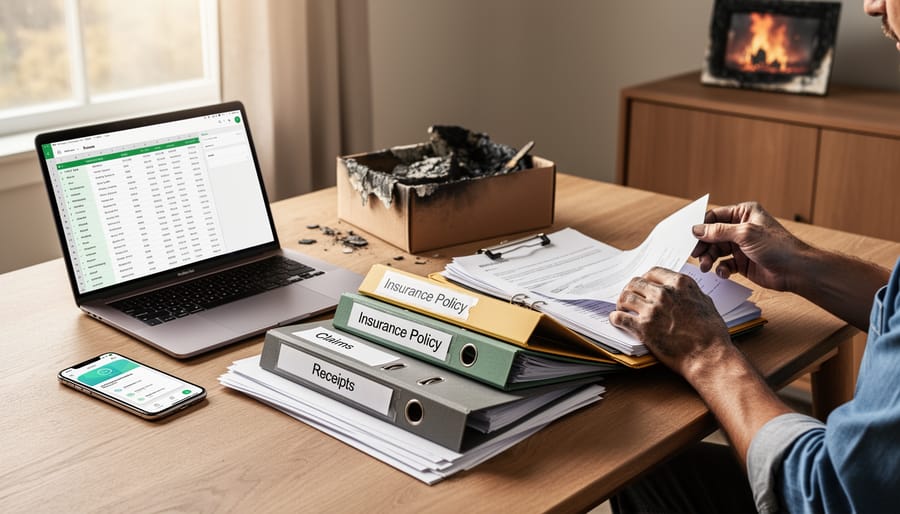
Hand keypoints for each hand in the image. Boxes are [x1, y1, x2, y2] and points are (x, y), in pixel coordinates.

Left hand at [609, 267, 731, 378]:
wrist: (708, 356)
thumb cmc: (712, 333)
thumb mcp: (706, 303)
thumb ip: (690, 293)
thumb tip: (682, 291)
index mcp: (680, 284)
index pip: (653, 272)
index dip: (645, 278)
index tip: (642, 285)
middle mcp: (664, 293)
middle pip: (636, 283)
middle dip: (631, 289)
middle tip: (629, 298)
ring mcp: (652, 310)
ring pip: (625, 297)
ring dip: (621, 303)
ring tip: (622, 309)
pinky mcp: (643, 327)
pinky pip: (619, 317)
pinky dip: (615, 318)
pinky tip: (617, 320)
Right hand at [691, 202, 808, 291]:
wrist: (796, 271)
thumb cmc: (779, 247)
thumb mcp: (745, 233)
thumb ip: (719, 231)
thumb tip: (697, 229)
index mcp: (744, 213)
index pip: (715, 216)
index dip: (702, 226)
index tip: (691, 237)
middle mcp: (741, 228)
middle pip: (712, 235)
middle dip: (704, 246)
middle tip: (696, 255)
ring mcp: (741, 246)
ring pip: (716, 250)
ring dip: (709, 259)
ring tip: (706, 266)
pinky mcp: (742, 263)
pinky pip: (724, 264)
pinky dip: (720, 269)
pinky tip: (724, 273)